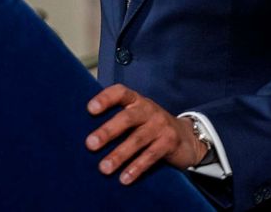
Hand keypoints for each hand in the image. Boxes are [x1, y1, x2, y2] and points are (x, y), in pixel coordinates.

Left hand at [85, 84, 205, 184]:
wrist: (187, 138)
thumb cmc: (150, 126)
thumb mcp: (137, 116)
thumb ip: (118, 118)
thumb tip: (84, 129)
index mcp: (137, 100)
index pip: (120, 92)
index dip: (105, 98)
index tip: (90, 109)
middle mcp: (149, 109)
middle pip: (127, 118)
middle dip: (108, 131)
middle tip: (90, 144)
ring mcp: (160, 125)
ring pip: (137, 140)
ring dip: (119, 155)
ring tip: (104, 168)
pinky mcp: (169, 142)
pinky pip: (151, 155)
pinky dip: (137, 168)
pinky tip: (124, 178)